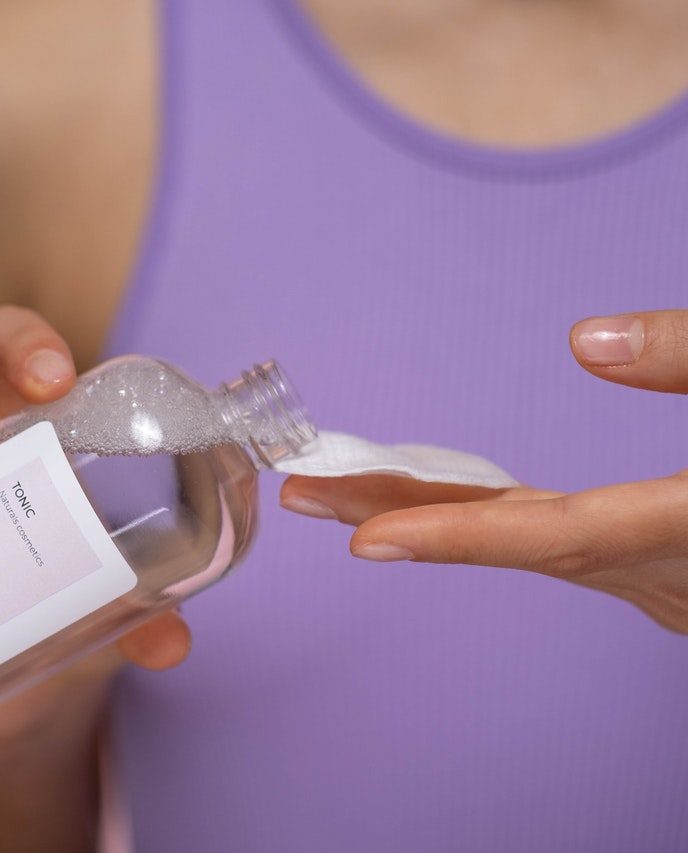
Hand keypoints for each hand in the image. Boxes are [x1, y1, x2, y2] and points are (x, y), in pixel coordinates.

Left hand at [280, 309, 687, 633]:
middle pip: (516, 543)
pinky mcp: (660, 571)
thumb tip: (582, 340)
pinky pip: (557, 546)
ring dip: (439, 517)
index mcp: (683, 529)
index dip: (457, 538)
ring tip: (343, 491)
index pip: (556, 536)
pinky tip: (440, 504)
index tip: (365, 541)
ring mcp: (662, 584)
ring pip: (529, 549)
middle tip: (305, 491)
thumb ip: (687, 354)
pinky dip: (493, 522)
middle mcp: (663, 574)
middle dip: (405, 517)